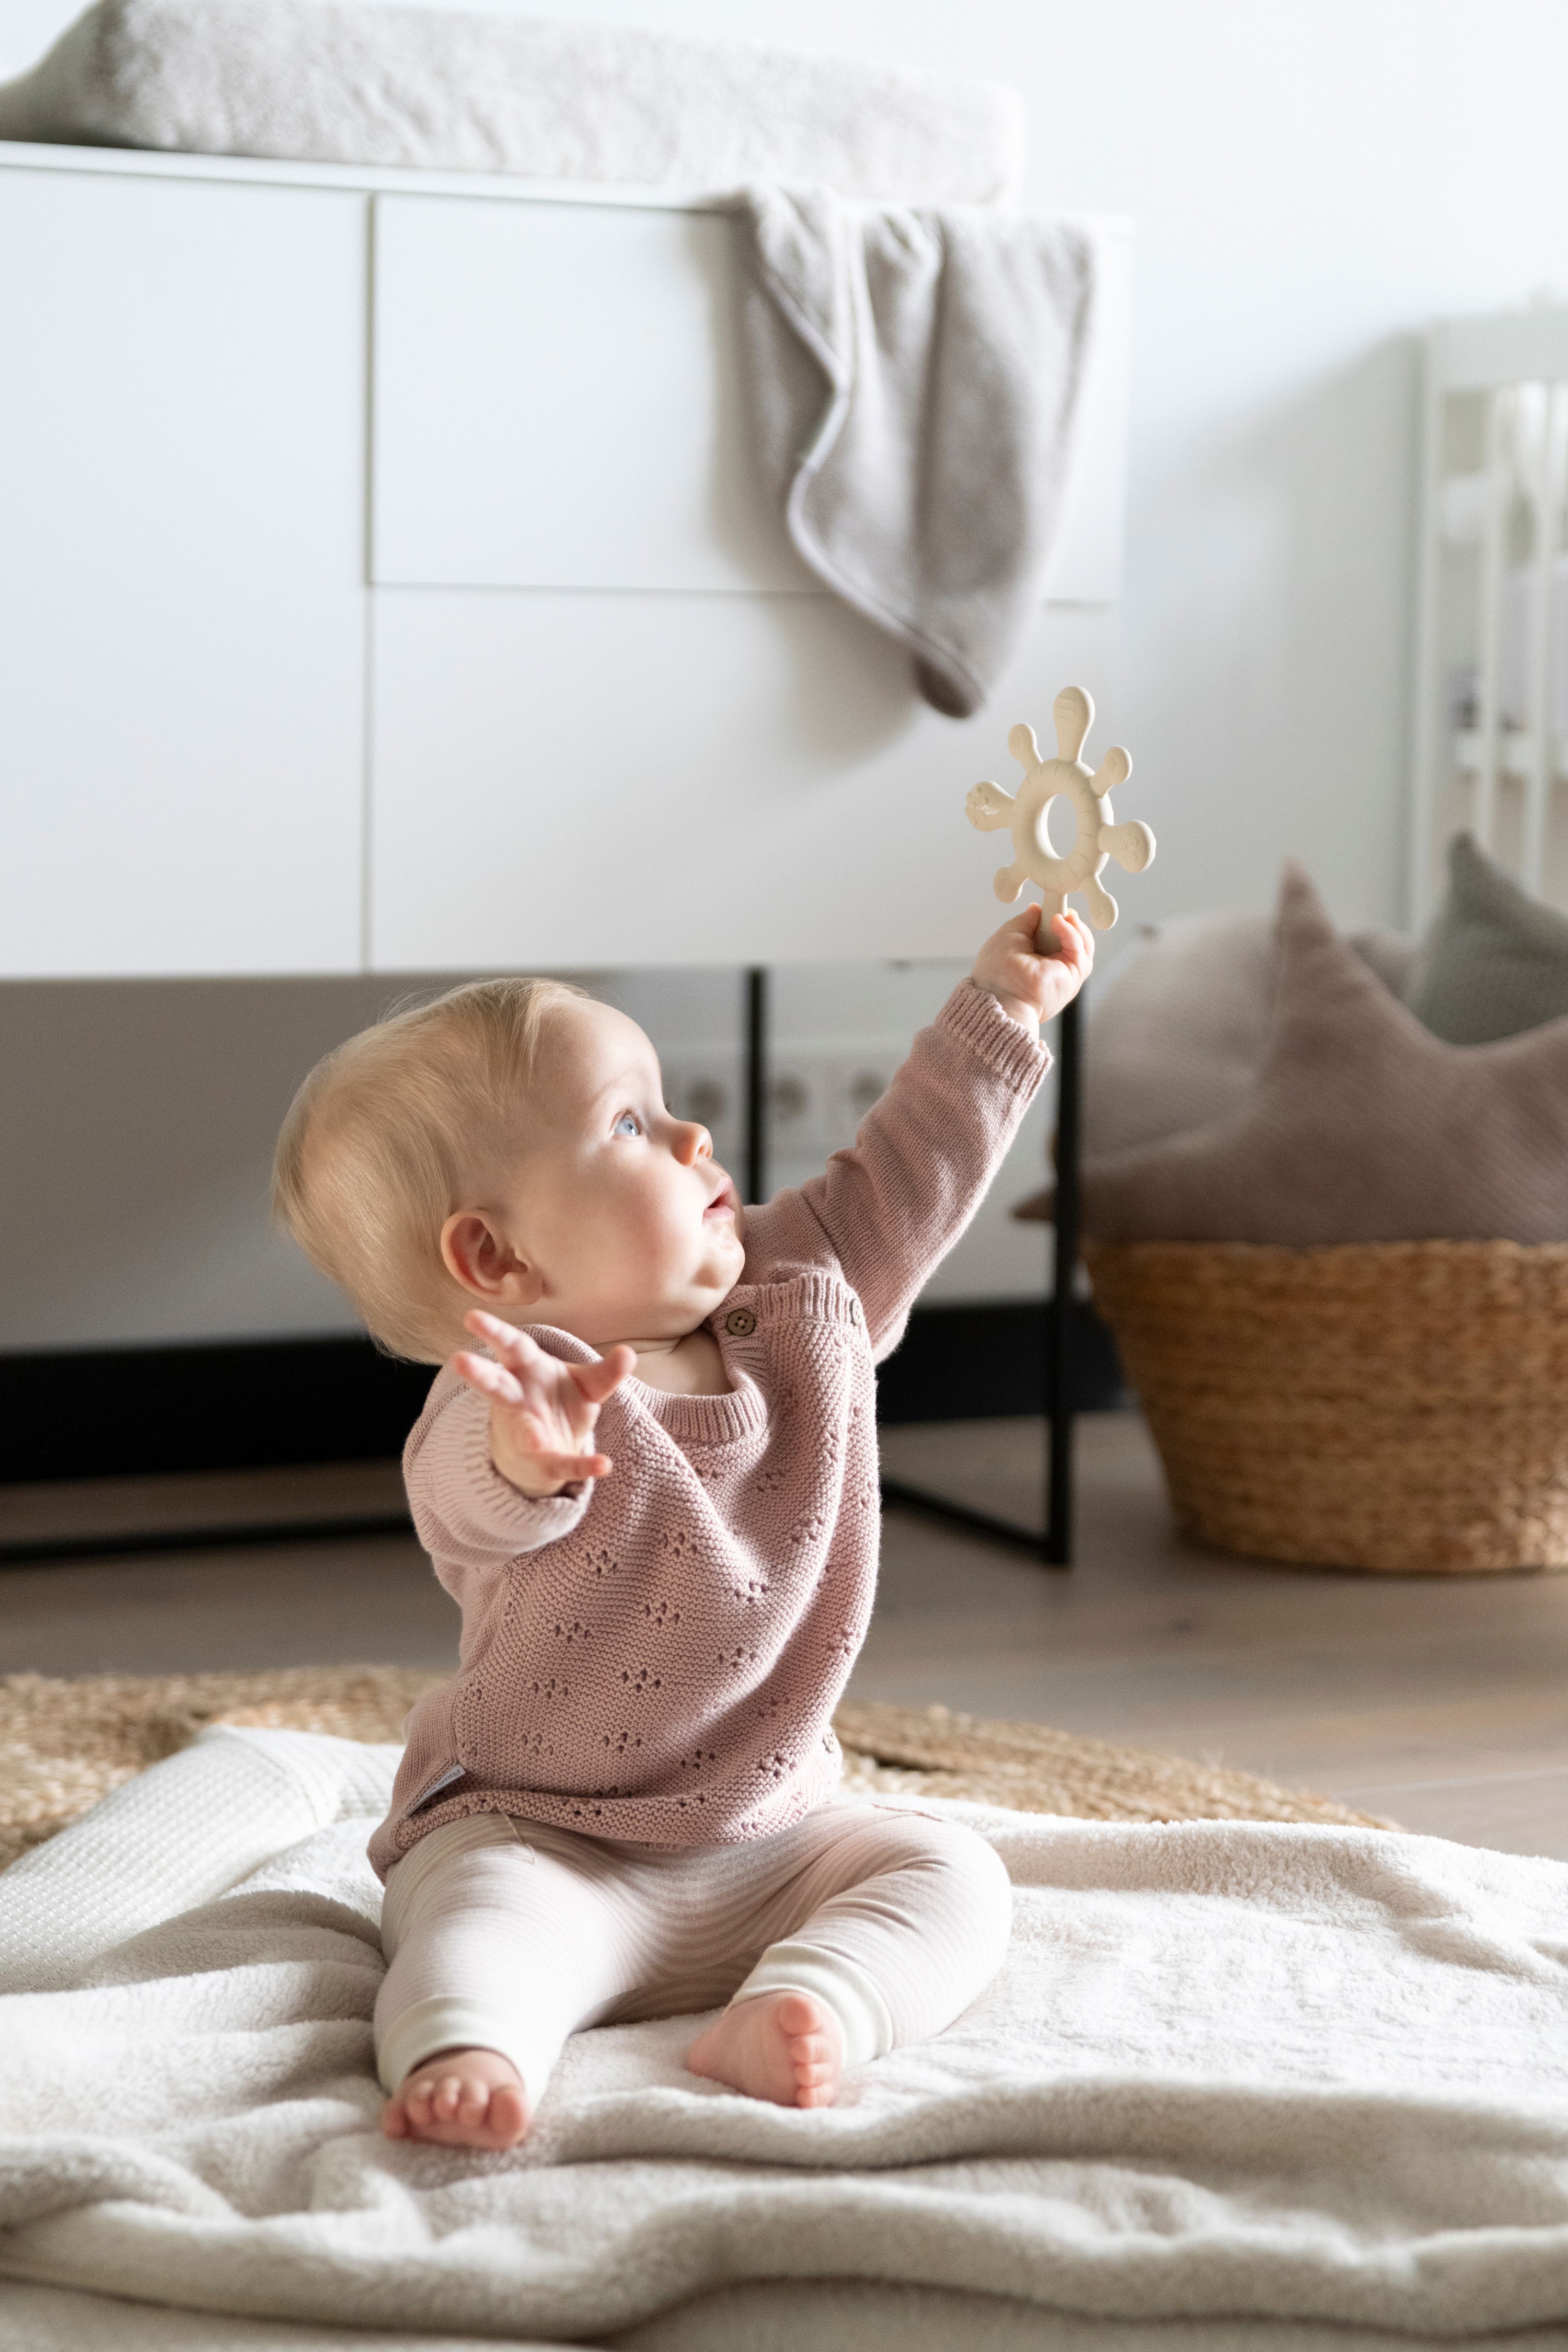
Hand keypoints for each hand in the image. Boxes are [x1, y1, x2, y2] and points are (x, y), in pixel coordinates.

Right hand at [452, 1310, 634, 1497]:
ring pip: (521, 1433)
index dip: (493, 1331)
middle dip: (479, 1373)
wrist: (544, 1451)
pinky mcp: (544, 1460)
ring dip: (527, 1437)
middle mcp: (518, 1400)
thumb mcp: (585, 1383)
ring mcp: (525, 1431)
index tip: (471, 1317)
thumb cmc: (560, 1402)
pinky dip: (582, 1465)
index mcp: (527, 1370)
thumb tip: (629, 1353)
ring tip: (535, 1441)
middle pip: (495, 1384)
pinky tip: (604, 1465)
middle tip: (459, 1360)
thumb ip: (606, 1371)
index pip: (511, 1346)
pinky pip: (562, 1464)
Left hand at [971, 903, 1093, 1033]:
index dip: (1057, 922)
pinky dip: (1071, 933)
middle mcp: (1053, 970)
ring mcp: (1064, 975)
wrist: (998, 994)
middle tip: (1061, 909)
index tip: (1052, 907)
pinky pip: (1079, 951)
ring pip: (1083, 946)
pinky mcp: (1073, 978)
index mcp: (1037, 962)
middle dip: (1070, 923)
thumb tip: (1036, 909)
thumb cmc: (996, 970)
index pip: (1055, 939)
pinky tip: (1058, 922)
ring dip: (1074, 926)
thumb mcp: (1009, 935)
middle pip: (1074, 942)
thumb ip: (1025, 921)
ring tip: (1060, 915)